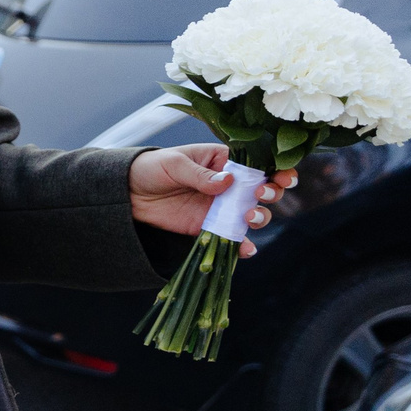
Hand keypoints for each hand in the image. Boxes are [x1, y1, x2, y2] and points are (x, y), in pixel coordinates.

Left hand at [129, 143, 294, 256]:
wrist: (127, 192)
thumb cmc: (152, 168)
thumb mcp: (174, 164)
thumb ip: (200, 174)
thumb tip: (228, 181)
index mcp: (224, 161)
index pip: (259, 164)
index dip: (276, 171)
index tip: (283, 178)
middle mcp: (229, 185)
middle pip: (263, 191)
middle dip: (271, 194)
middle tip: (260, 196)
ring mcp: (221, 207)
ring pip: (252, 214)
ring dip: (259, 217)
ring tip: (248, 217)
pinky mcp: (209, 226)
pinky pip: (231, 237)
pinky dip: (241, 245)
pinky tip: (246, 249)